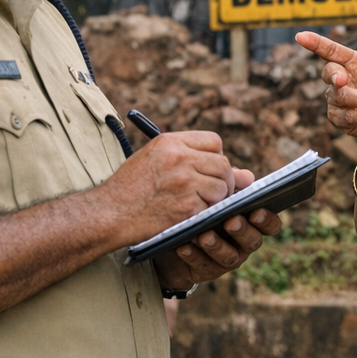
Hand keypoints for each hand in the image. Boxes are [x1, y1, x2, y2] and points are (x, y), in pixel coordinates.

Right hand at [98, 131, 236, 243]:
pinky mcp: (186, 207)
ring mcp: (184, 182)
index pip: (214, 141)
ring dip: (216, 199)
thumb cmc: (130, 188)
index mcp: (170, 142)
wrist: (107, 214)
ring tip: (198, 204)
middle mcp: (179, 158)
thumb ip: (196, 160)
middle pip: (222, 164)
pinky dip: (206, 214)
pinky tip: (190, 216)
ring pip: (222, 187)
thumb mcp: (155, 161)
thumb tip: (249, 175)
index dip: (215, 157)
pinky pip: (212, 208)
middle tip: (211, 192)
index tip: (207, 169)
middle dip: (223, 180)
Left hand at [152, 168, 282, 289]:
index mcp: (251, 224)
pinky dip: (194, 256)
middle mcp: (244, 244)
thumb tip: (246, 177)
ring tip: (204, 235)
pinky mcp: (206, 271)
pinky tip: (184, 246)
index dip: (267, 220)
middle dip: (243, 231)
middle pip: (253, 241)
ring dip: (217, 246)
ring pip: (229, 257)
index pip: (270, 225)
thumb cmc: (204, 210)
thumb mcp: (217, 195)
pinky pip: (203, 266)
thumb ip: (232, 185)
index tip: (256, 211)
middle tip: (231, 221)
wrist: (175, 238)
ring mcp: (226, 259)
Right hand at [297, 10, 356, 146]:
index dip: (315, 43)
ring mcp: (338, 100)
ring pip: (342, 97)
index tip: (300, 36)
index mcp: (353, 62)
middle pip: (329, 72)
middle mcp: (343, 79)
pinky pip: (348, 116)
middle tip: (343, 80)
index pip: (330, 50)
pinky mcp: (341, 119)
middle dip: (334, 76)